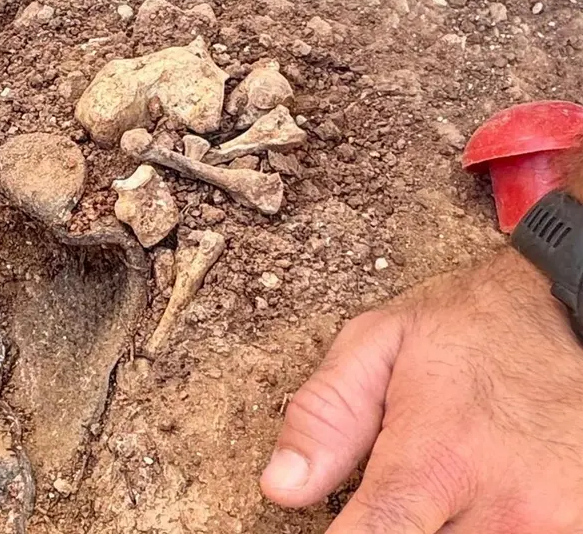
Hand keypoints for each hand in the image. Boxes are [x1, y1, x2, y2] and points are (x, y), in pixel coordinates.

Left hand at [261, 250, 582, 531]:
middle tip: (395, 487)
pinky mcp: (578, 530)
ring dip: (438, 527)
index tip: (334, 531)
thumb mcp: (379, 345)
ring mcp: (550, 526)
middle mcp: (503, 506)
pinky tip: (476, 494)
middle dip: (389, 527)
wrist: (575, 320)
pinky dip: (482, 524)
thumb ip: (325, 417)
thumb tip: (281, 486)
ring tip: (441, 484)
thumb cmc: (473, 331)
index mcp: (440, 457)